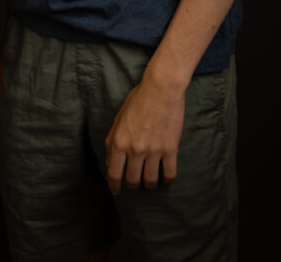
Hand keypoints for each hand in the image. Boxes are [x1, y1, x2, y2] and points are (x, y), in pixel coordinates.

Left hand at [105, 75, 184, 192]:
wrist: (161, 88)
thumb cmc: (138, 100)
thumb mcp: (119, 118)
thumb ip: (112, 140)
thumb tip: (109, 161)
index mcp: (119, 141)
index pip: (114, 173)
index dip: (114, 186)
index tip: (116, 191)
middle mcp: (135, 149)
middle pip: (133, 180)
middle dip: (133, 184)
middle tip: (135, 183)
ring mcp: (153, 150)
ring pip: (150, 181)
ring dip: (150, 184)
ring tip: (151, 181)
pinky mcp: (170, 149)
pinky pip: (169, 174)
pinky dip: (168, 180)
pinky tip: (166, 178)